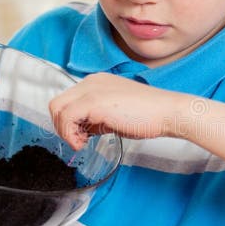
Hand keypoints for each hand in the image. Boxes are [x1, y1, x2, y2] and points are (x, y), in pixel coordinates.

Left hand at [49, 73, 184, 149]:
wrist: (167, 112)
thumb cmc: (148, 115)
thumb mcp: (115, 115)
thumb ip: (97, 119)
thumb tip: (83, 131)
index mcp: (97, 82)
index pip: (68, 101)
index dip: (70, 122)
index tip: (83, 136)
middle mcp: (91, 82)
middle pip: (57, 104)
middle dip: (62, 126)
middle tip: (79, 140)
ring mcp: (91, 90)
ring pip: (57, 109)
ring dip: (65, 131)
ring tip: (82, 142)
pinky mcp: (93, 102)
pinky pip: (66, 118)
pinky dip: (69, 134)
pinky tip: (83, 143)